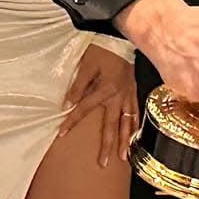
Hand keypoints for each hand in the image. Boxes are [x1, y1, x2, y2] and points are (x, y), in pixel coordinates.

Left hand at [56, 42, 139, 167]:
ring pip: (128, 122)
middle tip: (103, 163)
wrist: (124, 36)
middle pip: (111, 125)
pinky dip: (137, 126)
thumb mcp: (87, 63)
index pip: (84, 109)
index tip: (61, 134)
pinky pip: (137, 112)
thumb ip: (78, 85)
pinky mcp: (135, 91)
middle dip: (106, 145)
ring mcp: (129, 95)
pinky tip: (136, 137)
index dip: (72, 121)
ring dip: (125, 141)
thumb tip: (67, 103)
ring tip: (123, 157)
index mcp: (104, 88)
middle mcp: (118, 96)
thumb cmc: (104, 48)